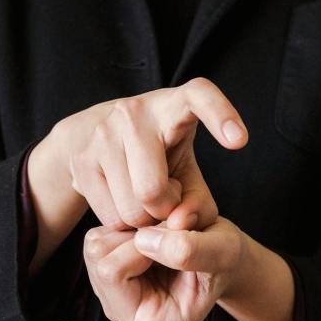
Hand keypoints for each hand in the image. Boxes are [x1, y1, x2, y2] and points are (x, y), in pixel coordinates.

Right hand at [31, 77, 247, 232]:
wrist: (88, 137)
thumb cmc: (155, 154)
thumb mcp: (184, 170)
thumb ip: (199, 200)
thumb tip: (180, 223)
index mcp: (171, 105)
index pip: (198, 96)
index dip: (220, 115)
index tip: (239, 141)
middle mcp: (134, 113)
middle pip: (154, 190)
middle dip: (165, 209)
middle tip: (166, 200)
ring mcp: (102, 134)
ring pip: (131, 209)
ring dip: (143, 219)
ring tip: (143, 200)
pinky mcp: (81, 160)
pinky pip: (110, 216)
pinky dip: (123, 223)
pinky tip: (123, 202)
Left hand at [54, 215, 250, 320]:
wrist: (213, 246)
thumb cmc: (221, 259)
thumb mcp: (225, 254)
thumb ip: (193, 252)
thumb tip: (144, 240)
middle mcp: (126, 313)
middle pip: (110, 271)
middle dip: (142, 244)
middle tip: (174, 238)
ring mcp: (107, 288)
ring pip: (99, 249)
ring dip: (132, 232)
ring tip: (164, 237)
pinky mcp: (99, 259)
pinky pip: (98, 235)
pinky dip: (123, 225)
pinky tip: (147, 232)